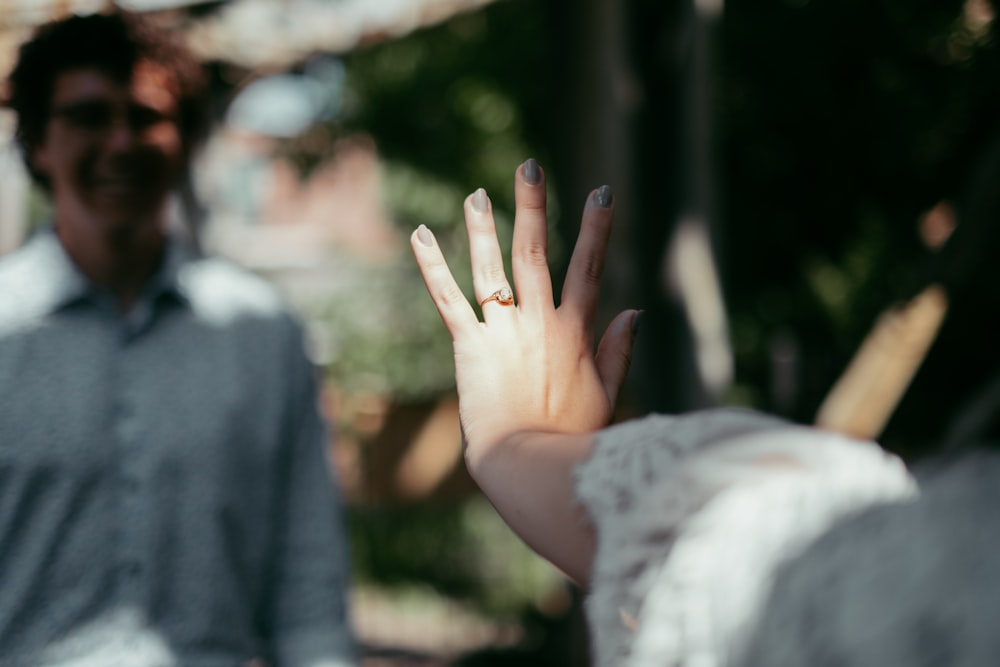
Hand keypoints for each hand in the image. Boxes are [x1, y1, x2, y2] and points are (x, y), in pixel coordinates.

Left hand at [410, 159, 638, 466]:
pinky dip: (433, 267)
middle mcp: (540, 322)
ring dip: (483, 229)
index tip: (600, 191)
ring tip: (475, 194)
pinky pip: (449, 300)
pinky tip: (420, 234)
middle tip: (529, 165)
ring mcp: (505, 332)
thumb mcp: (606, 393)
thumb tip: (633, 310)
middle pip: (537, 253)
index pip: (589, 268)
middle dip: (535, 207)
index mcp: (576, 331)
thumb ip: (618, 349)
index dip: (595, 228)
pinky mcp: (471, 348)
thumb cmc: (571, 438)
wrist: (530, 467)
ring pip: (493, 269)